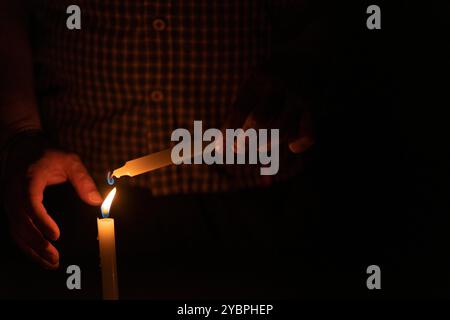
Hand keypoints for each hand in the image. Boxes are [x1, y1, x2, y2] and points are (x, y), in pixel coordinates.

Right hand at [3, 137, 101, 268]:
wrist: (22, 147)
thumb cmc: (47, 154)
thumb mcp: (69, 161)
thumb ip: (82, 180)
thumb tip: (96, 201)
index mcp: (28, 180)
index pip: (30, 203)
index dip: (41, 221)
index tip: (55, 235)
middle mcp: (14, 194)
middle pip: (21, 223)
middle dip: (37, 243)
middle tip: (55, 257)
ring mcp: (10, 203)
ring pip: (16, 231)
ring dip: (31, 249)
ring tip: (51, 263)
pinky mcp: (11, 210)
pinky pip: (16, 231)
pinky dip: (26, 245)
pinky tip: (39, 256)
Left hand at [224, 65, 314, 153]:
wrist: (308, 55)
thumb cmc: (271, 77)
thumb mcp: (253, 82)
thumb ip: (241, 107)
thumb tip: (221, 143)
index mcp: (259, 76)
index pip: (239, 109)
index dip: (228, 131)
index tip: (220, 146)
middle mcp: (280, 84)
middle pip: (259, 121)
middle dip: (245, 141)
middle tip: (238, 148)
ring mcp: (299, 96)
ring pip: (280, 130)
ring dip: (265, 145)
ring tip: (257, 147)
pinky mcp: (314, 106)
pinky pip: (307, 134)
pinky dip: (298, 144)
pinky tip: (291, 145)